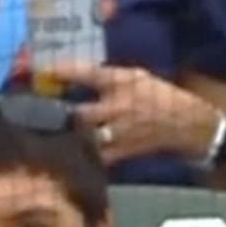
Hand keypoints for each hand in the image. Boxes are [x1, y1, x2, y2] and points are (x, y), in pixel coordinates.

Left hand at [38, 63, 225, 164]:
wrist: (187, 124)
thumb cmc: (158, 95)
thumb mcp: (136, 76)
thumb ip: (106, 77)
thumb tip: (70, 75)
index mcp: (122, 82)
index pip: (86, 74)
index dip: (61, 71)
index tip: (41, 70)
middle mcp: (118, 107)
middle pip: (78, 113)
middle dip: (58, 114)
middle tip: (39, 112)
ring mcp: (119, 132)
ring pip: (83, 137)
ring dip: (66, 135)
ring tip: (50, 132)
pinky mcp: (120, 153)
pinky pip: (92, 156)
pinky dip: (79, 153)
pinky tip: (68, 150)